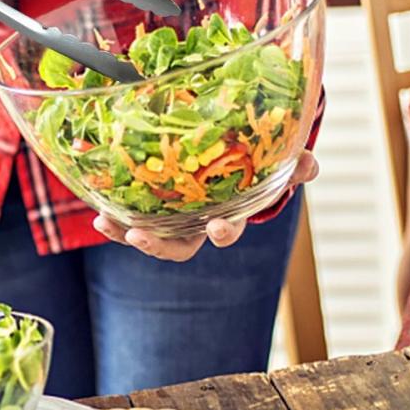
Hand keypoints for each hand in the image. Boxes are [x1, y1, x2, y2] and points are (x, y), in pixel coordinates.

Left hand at [92, 149, 319, 261]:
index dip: (223, 232)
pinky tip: (98, 213)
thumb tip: (311, 162)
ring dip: (127, 233)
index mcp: (228, 215)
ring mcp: (173, 222)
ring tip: (105, 223)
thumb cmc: (255, 170)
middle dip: (160, 246)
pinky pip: (132, 219)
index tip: (217, 228)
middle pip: (180, 247)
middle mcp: (198, 226)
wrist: (233, 164)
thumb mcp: (276, 166)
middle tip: (140, 236)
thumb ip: (296, 166)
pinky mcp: (152, 211)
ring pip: (150, 238)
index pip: (227, 230)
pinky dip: (115, 219)